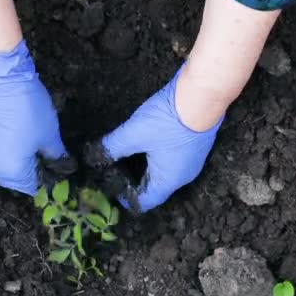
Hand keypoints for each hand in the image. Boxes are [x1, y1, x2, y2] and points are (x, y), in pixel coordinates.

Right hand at [0, 40, 68, 194]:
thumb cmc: (26, 108)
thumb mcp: (49, 132)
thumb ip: (55, 154)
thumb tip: (61, 164)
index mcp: (11, 170)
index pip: (30, 186)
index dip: (43, 178)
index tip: (51, 165)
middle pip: (10, 176)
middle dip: (25, 167)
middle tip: (38, 148)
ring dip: (8, 153)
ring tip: (21, 133)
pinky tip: (4, 123)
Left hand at [98, 66, 222, 211]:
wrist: (202, 94)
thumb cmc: (168, 119)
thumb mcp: (134, 134)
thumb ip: (111, 147)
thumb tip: (92, 156)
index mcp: (168, 180)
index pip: (146, 201)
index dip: (127, 199)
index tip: (111, 190)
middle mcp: (183, 175)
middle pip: (155, 187)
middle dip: (134, 183)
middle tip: (114, 174)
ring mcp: (192, 160)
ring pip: (164, 172)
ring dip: (145, 169)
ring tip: (125, 159)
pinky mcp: (195, 144)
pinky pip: (173, 159)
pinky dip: (157, 157)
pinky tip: (146, 144)